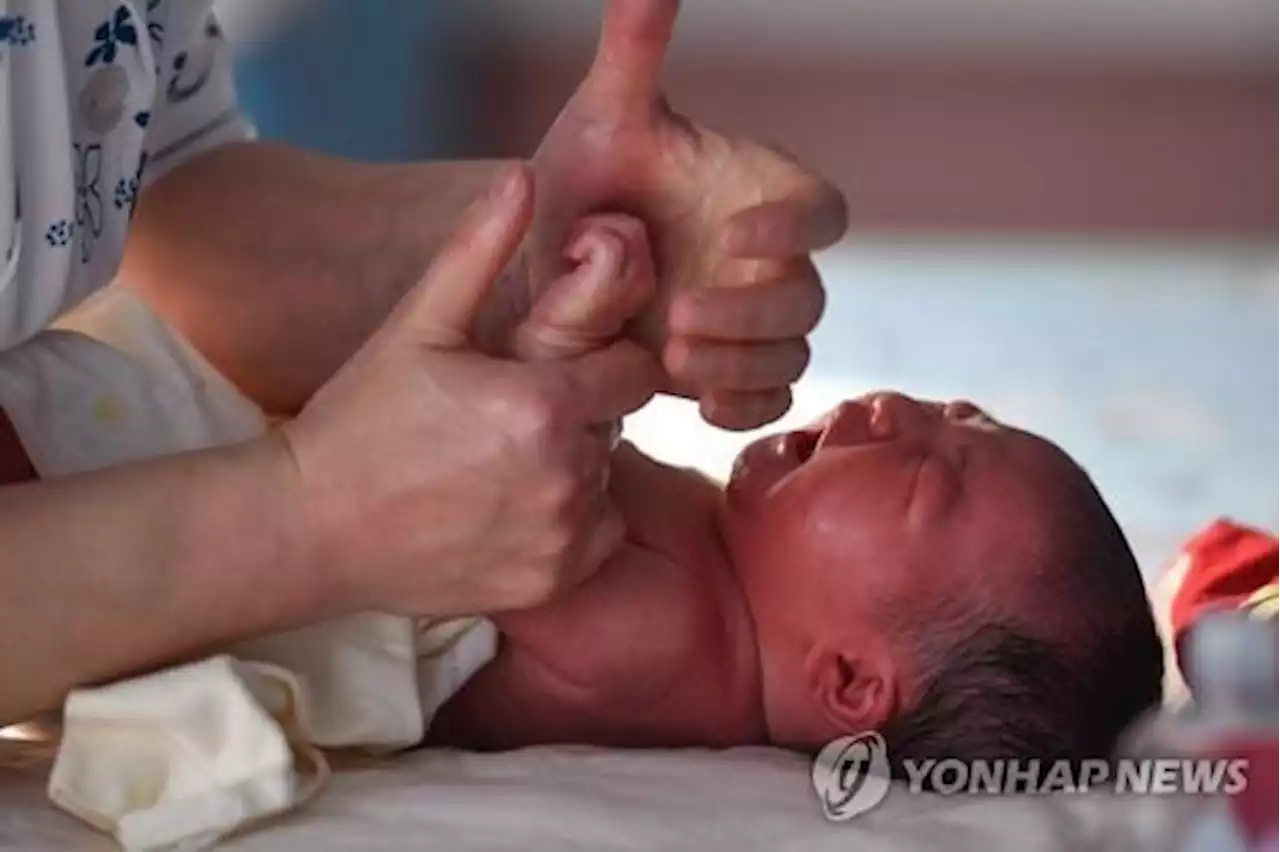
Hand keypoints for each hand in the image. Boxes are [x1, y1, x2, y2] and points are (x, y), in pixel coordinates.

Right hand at [278, 165, 660, 618]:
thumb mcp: (417, 325)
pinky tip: (506, 507)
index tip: (557, 370)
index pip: (634, 371)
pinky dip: (569, 523)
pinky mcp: (550, 582)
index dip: (601, 364)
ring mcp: (560, 537)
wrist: (309, 528)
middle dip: (581, 413)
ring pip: (606, 480)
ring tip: (498, 463)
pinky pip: (596, 538)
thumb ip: (480, 251)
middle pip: (616, 426)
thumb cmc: (360, 421)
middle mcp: (567, 476)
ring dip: (574, 467)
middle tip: (509, 416)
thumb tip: (524, 178)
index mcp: (545, 405)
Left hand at [513, 0, 847, 430]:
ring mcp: (749, 324)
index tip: (733, 230)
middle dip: (752, 310)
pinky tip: (694, 403)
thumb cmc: (583, 182)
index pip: (823, 210)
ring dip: (742, 362)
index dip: (794, 224)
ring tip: (670, 354)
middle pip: (808, 296)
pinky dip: (740, 408)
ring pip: (791, 355)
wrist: (542, 269)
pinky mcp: (726, 376)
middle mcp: (768, 263)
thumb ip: (635, 50)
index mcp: (761, 195)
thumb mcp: (601, 117)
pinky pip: (765, 403)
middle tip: (680, 314)